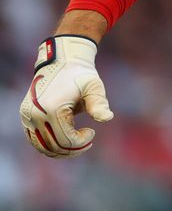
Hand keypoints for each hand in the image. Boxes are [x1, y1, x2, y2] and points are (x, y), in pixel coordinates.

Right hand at [20, 35, 113, 157]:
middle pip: (53, 147)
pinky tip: (65, 138)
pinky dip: (49, 144)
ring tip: (77, 142)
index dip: (81, 142)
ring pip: (41, 146)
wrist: (61, 60)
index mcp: (51, 109)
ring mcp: (27, 116)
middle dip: (73, 149)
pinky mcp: (25, 116)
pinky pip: (34, 139)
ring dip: (60, 150)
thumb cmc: (80, 75)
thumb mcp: (93, 86)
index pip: (65, 141)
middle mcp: (35, 114)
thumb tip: (107, 118)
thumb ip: (99, 103)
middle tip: (87, 141)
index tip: (92, 131)